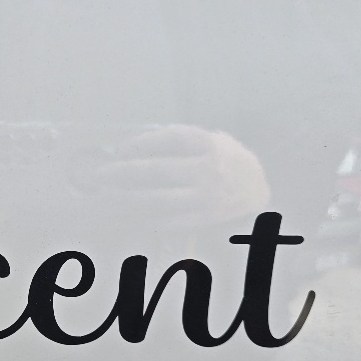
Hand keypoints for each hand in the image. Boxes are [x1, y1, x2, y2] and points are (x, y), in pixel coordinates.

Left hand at [83, 124, 270, 226]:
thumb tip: (136, 148)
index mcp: (208, 144)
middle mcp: (207, 169)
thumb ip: (181, 141)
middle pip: (155, 171)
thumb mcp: (213, 140)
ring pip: (157, 199)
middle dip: (123, 173)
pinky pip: (168, 221)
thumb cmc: (229, 161)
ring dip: (128, 198)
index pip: (166, 141)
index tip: (120, 151)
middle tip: (101, 175)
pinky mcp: (204, 219)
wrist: (259, 191)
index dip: (139, 145)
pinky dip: (146, 218)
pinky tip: (130, 214)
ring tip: (108, 195)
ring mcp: (205, 196)